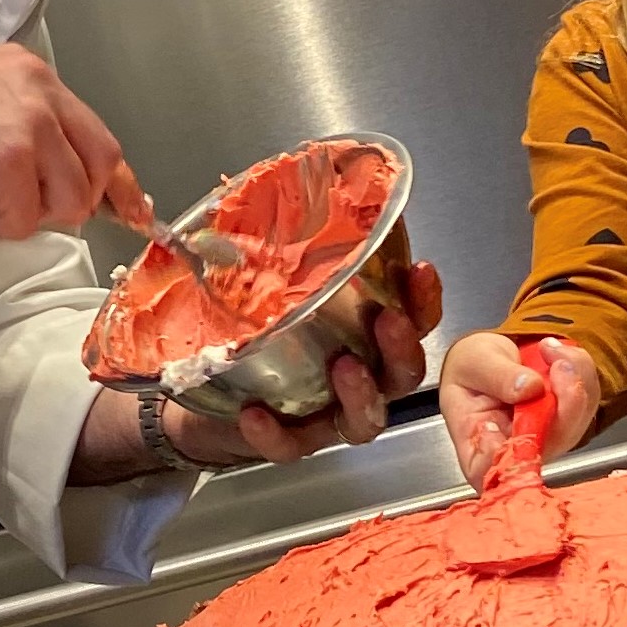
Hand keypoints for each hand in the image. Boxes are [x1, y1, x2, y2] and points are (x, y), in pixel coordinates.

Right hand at [0, 42, 124, 278]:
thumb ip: (28, 135)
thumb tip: (77, 183)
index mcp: (25, 71)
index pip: (96, 132)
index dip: (114, 181)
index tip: (131, 209)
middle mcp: (34, 86)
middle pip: (97, 166)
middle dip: (63, 202)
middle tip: (10, 205)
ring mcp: (26, 120)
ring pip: (67, 200)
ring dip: (21, 214)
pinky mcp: (11, 158)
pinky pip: (27, 220)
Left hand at [160, 261, 445, 467]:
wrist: (203, 395)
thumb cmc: (251, 329)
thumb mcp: (271, 277)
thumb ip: (293, 240)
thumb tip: (299, 181)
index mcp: (362, 335)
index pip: (413, 319)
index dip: (424, 299)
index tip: (421, 269)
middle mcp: (358, 378)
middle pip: (402, 374)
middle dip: (402, 347)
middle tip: (387, 320)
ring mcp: (326, 414)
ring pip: (363, 420)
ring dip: (361, 395)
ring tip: (343, 366)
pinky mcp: (289, 441)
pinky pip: (291, 444)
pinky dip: (276, 433)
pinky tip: (255, 412)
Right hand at [440, 331, 598, 489]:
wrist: (490, 357)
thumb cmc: (471, 367)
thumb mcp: (472, 362)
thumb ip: (497, 377)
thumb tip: (529, 389)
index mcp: (477, 450)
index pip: (492, 469)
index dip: (508, 449)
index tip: (510, 411)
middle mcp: (515, 454)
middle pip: (547, 448)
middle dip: (563, 403)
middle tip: (555, 362)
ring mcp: (545, 442)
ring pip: (575, 423)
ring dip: (573, 379)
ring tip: (549, 349)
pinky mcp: (567, 425)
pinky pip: (587, 402)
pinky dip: (579, 371)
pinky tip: (556, 355)